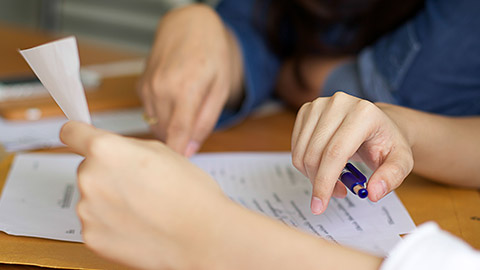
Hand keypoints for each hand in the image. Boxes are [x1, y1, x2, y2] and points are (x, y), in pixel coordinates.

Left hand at [60, 121, 228, 269]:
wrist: (202, 237)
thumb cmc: (190, 195)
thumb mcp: (163, 152)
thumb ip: (129, 147)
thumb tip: (115, 150)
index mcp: (106, 150)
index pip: (71, 133)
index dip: (77, 135)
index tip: (78, 139)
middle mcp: (90, 178)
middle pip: (88, 169)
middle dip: (107, 174)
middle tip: (138, 184)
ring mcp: (88, 210)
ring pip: (93, 198)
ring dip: (110, 200)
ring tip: (143, 208)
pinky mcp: (91, 237)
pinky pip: (96, 223)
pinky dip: (112, 224)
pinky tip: (137, 225)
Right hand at [138, 4, 242, 156]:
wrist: (190, 24)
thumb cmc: (211, 52)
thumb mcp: (220, 88)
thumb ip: (205, 121)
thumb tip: (190, 149)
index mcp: (185, 90)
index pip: (175, 135)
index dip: (176, 157)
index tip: (177, 174)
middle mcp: (161, 89)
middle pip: (163, 135)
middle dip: (175, 143)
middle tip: (189, 143)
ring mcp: (147, 86)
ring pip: (154, 125)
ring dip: (168, 128)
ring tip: (185, 118)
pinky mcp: (140, 85)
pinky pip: (149, 112)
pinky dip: (160, 115)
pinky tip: (174, 103)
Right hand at [291, 92, 413, 213]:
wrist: (377, 123)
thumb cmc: (386, 142)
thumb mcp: (401, 161)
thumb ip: (391, 177)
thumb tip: (373, 193)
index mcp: (363, 113)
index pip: (335, 153)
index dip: (324, 182)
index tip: (319, 206)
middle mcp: (339, 103)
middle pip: (315, 153)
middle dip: (319, 182)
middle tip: (336, 194)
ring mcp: (320, 104)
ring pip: (302, 152)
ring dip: (312, 174)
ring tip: (334, 179)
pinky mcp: (307, 110)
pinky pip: (296, 146)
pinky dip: (305, 163)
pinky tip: (323, 165)